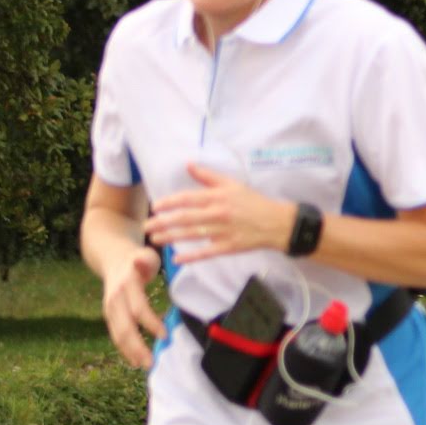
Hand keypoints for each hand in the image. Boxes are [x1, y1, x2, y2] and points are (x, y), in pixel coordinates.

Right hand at [102, 247, 165, 368]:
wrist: (113, 258)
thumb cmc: (138, 259)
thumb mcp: (144, 255)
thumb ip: (144, 261)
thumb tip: (140, 260)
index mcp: (126, 285)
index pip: (138, 308)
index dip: (151, 323)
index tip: (165, 336)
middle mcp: (115, 298)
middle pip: (124, 326)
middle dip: (137, 346)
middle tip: (151, 362)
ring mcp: (109, 308)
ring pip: (117, 333)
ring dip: (130, 351)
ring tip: (144, 365)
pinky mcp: (109, 315)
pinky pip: (116, 334)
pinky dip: (124, 348)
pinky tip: (134, 360)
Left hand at [146, 164, 296, 263]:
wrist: (278, 223)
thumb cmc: (254, 202)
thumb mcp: (233, 184)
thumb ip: (208, 176)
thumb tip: (188, 165)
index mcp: (218, 197)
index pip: (187, 199)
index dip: (169, 203)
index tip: (155, 207)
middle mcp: (218, 213)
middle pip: (184, 218)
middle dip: (163, 222)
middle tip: (147, 226)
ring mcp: (223, 231)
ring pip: (192, 235)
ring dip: (171, 237)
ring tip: (156, 239)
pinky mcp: (229, 247)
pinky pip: (207, 253)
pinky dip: (191, 257)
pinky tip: (177, 260)